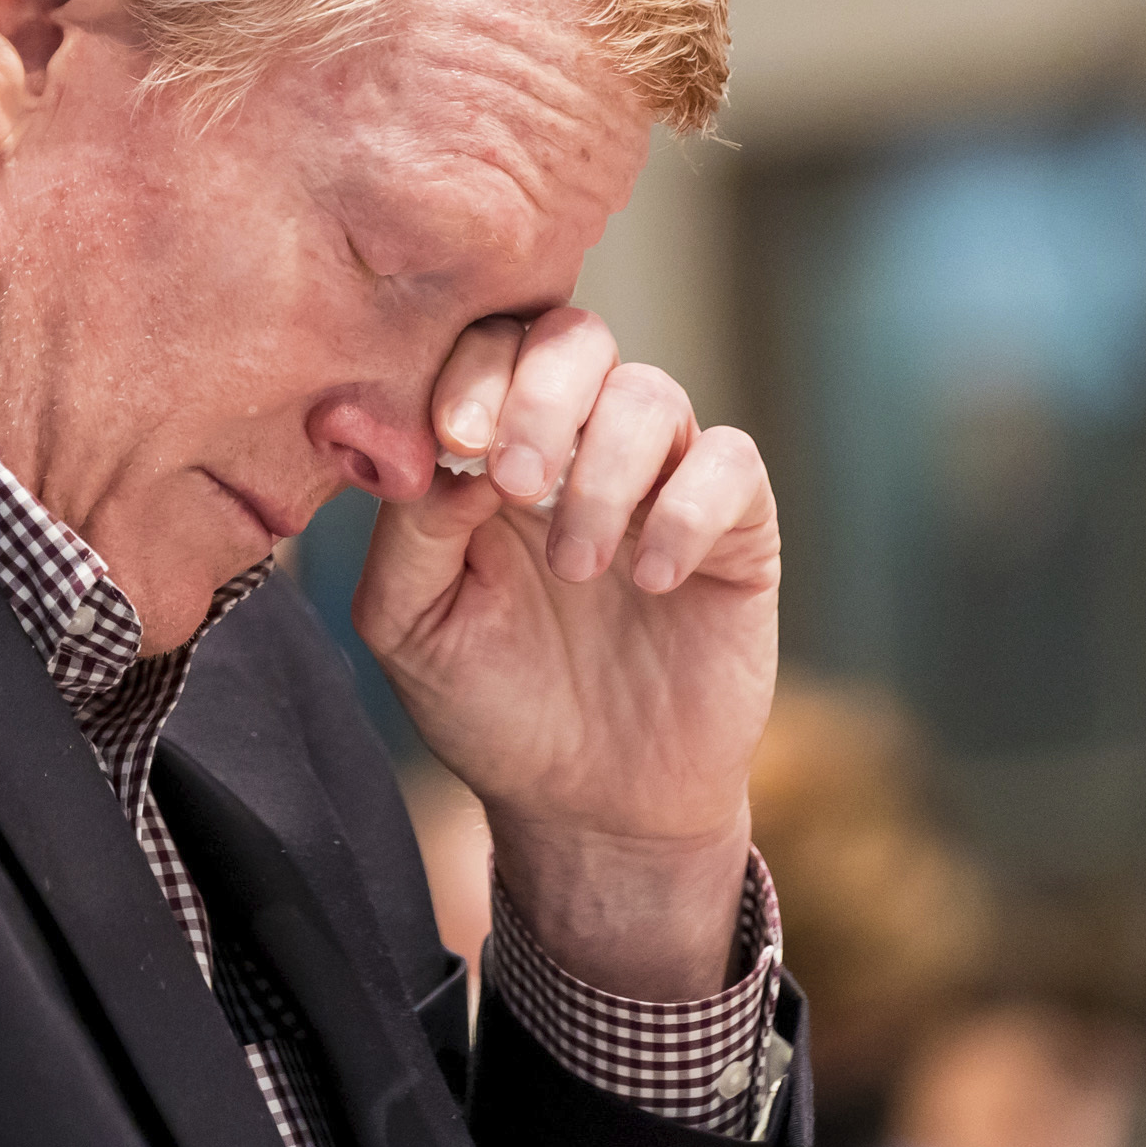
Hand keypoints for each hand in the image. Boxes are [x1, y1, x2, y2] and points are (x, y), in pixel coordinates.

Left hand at [352, 307, 778, 999]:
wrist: (588, 806)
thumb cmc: (489, 703)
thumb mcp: (411, 627)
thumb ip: (411, 531)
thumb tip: (451, 455)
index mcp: (488, 449)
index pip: (486, 346)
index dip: (474, 371)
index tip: (454, 441)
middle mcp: (576, 445)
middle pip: (574, 339)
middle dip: (543, 396)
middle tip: (516, 481)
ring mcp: (658, 480)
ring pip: (652, 394)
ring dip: (604, 473)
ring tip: (577, 568)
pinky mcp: (734, 529)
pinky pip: (731, 463)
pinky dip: (686, 511)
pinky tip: (650, 580)